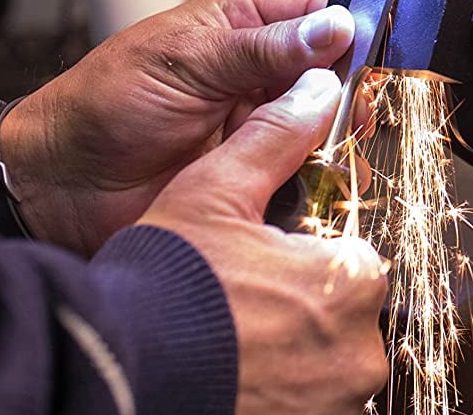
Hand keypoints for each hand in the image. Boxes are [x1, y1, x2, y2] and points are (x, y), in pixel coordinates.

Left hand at [0, 0, 356, 254]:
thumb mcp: (187, 61)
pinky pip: (306, 176)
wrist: (59, 185)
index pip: (319, 17)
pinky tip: (326, 181)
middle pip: (335, 76)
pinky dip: (321, 180)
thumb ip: (264, 48)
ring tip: (342, 147)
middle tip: (358, 108)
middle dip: (352, 91)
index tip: (383, 47)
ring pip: (327, 127)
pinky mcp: (256, 179)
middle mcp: (260, 78)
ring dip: (340, 138)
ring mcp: (261, 130)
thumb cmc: (103, 105)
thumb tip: (334, 28)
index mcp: (244, 29)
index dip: (354, 30)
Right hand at [140, 68, 389, 414]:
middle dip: (298, 310)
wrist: (112, 374)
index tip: (262, 266)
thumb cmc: (165, 285)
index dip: (302, 257)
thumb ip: (275, 138)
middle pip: (340, 316)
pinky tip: (233, 378)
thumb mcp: (216, 192)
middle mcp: (360, 352)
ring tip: (229, 343)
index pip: (348, 258)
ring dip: (289, 357)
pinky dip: (277, 395)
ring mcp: (338, 404)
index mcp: (353, 280)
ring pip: (325, 367)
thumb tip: (316, 89)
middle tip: (239, 306)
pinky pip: (307, 407)